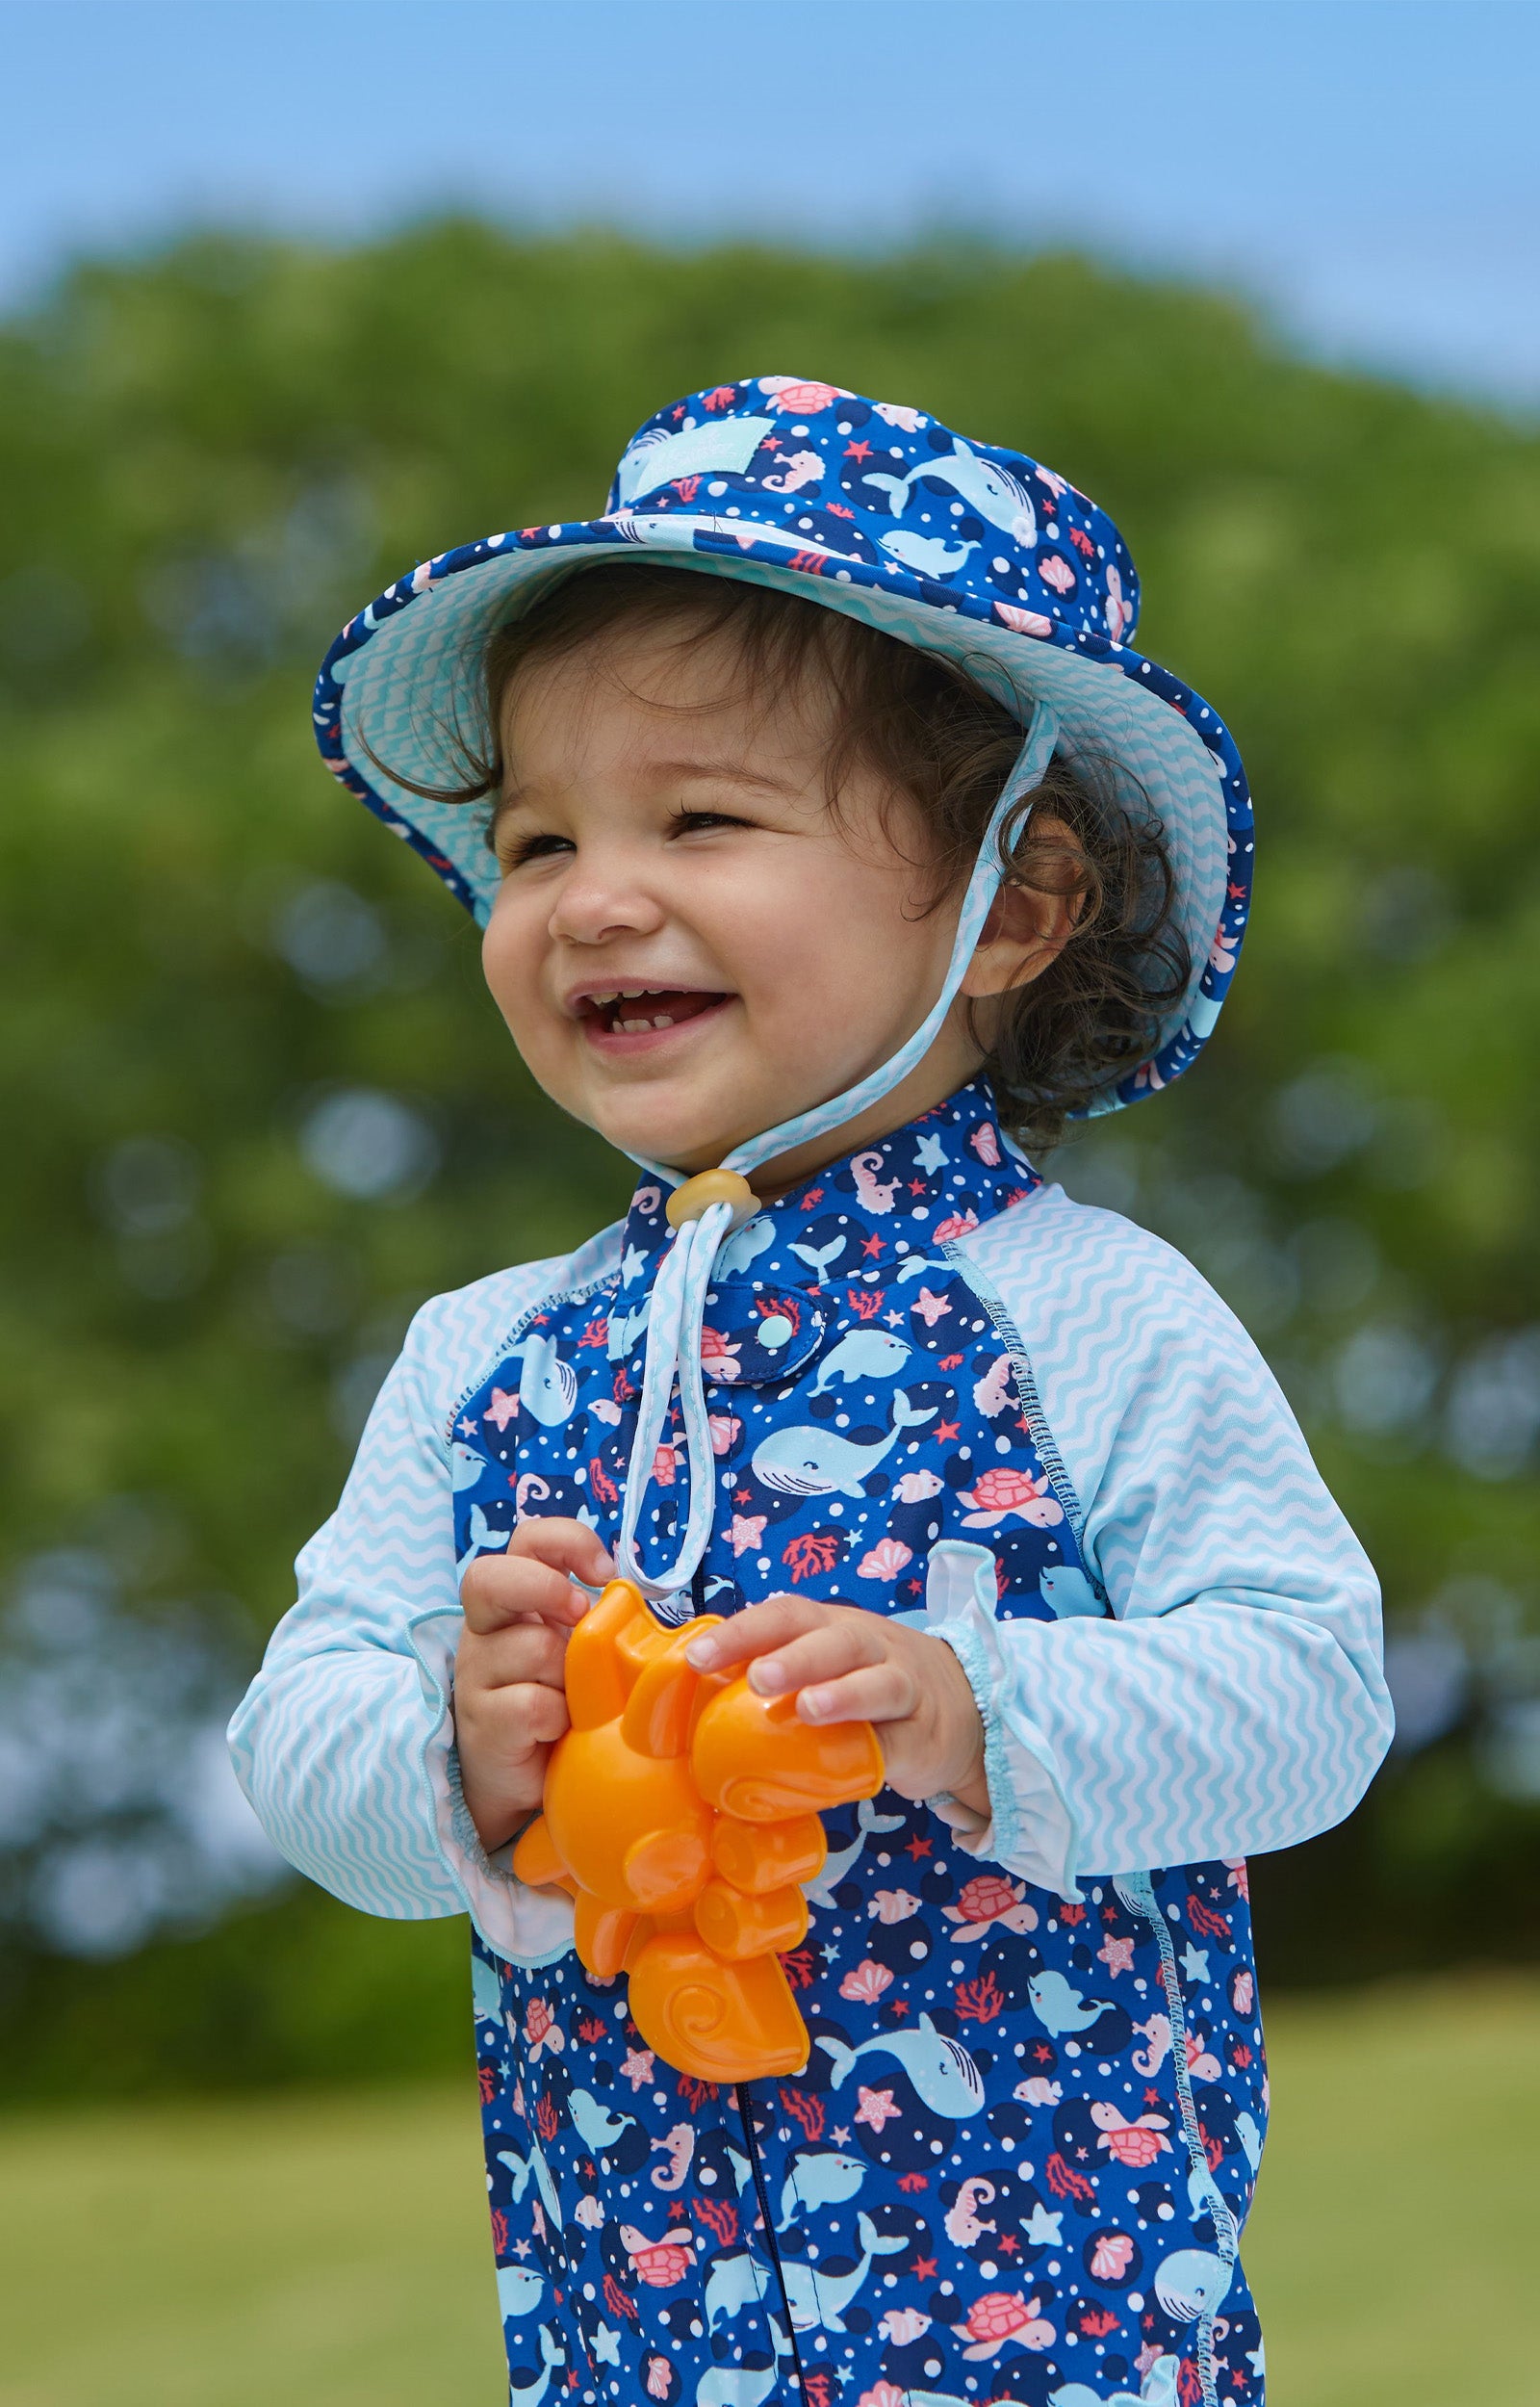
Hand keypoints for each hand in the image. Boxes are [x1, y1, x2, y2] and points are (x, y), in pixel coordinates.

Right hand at [454, 1519, 612, 1853]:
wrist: (518, 1783)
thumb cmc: (556, 1705)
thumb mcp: (576, 1654)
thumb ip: (594, 1622)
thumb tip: (637, 1600)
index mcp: (512, 1602)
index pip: (526, 1541)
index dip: (566, 1542)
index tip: (604, 1573)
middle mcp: (484, 1631)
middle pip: (489, 1578)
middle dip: (544, 1589)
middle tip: (579, 1617)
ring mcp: (476, 1676)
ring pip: (532, 1648)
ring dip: (569, 1675)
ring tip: (573, 1699)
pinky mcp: (485, 1722)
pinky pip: (534, 1704)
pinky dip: (560, 1718)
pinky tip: (559, 1731)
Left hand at [685, 1595, 988, 1815]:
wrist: (963, 1708)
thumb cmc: (869, 1687)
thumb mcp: (826, 1669)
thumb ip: (774, 1681)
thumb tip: (692, 1709)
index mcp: (830, 1628)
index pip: (784, 1617)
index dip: (742, 1633)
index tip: (697, 1658)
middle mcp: (868, 1646)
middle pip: (833, 1639)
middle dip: (792, 1656)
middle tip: (754, 1678)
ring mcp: (903, 1686)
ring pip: (877, 1680)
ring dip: (841, 1691)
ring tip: (805, 1709)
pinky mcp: (925, 1733)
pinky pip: (902, 1737)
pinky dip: (880, 1746)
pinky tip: (859, 1759)